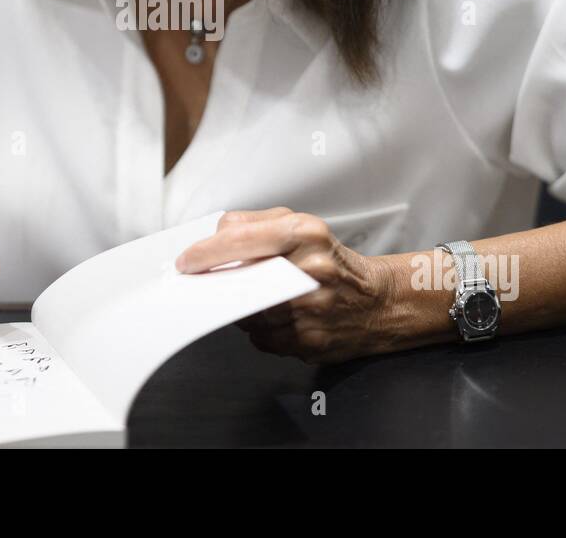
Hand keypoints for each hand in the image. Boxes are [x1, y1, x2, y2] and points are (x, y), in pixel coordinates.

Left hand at [174, 207, 398, 362]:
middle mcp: (310, 269)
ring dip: (240, 307)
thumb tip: (214, 238)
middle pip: (239, 278)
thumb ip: (254, 224)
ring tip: (254, 297)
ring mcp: (310, 309)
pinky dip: (259, 329)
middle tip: (206, 282)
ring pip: (247, 312)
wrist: (378, 301)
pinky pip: (262, 338)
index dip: (205, 252)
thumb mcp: (300, 225)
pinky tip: (274, 318)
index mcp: (305, 233)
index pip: (240, 238)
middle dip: (219, 282)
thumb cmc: (333, 260)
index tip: (186, 262)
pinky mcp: (309, 341)